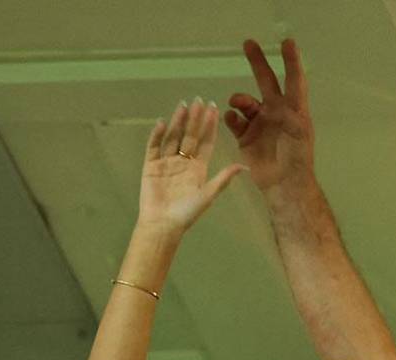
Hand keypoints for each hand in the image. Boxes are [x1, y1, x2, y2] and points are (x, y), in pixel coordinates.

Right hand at [137, 99, 245, 233]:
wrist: (164, 225)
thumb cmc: (187, 213)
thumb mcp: (208, 194)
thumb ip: (224, 178)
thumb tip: (245, 167)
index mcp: (198, 168)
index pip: (205, 142)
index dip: (209, 126)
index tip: (214, 109)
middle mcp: (183, 162)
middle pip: (190, 136)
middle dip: (195, 118)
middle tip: (199, 100)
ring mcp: (166, 162)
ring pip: (173, 137)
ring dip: (178, 122)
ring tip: (183, 105)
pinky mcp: (151, 166)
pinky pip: (154, 147)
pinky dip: (157, 135)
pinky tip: (162, 122)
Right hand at [225, 39, 315, 193]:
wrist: (285, 184)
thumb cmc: (298, 157)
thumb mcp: (300, 128)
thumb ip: (293, 105)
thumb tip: (287, 87)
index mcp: (293, 109)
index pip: (293, 80)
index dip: (291, 61)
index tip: (287, 42)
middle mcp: (276, 113)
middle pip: (265, 82)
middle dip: (258, 63)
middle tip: (248, 43)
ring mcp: (260, 124)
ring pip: (245, 102)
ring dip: (240, 99)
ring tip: (238, 103)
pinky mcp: (246, 138)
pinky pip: (234, 121)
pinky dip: (231, 117)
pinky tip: (232, 119)